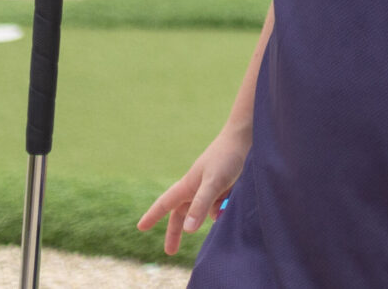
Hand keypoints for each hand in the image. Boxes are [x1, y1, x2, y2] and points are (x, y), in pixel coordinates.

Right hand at [137, 126, 249, 254]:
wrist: (248, 136)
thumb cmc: (227, 157)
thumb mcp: (213, 183)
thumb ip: (201, 205)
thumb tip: (188, 229)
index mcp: (188, 185)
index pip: (165, 204)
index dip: (152, 216)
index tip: (140, 227)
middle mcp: (196, 187)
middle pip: (182, 213)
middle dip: (176, 231)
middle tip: (171, 251)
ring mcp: (211, 186)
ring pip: (204, 210)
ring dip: (211, 215)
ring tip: (227, 199)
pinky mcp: (225, 186)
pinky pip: (220, 204)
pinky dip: (224, 207)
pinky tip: (235, 197)